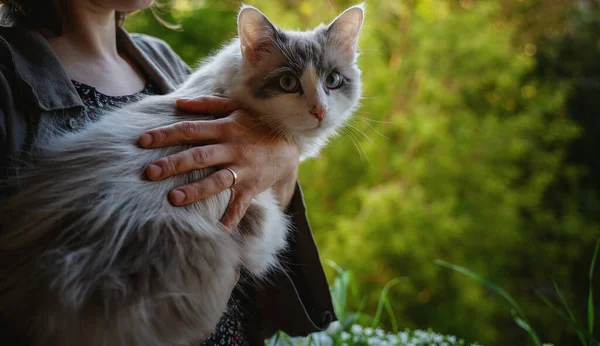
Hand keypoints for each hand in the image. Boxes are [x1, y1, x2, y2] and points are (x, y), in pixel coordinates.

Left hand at [138, 96, 299, 230]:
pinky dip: (229, 220)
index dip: (166, 135)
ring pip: (216, 181)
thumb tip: (178, 103)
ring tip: (174, 199)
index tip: (142, 141)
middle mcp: (233, 148)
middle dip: (173, 164)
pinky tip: (216, 232)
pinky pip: (240, 205)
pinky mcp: (252, 187)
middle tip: (149, 172)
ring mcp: (243, 169)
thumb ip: (207, 105)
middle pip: (199, 156)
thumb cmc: (257, 125)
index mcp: (225, 128)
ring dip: (195, 191)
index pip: (190, 130)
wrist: (290, 145)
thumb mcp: (236, 108)